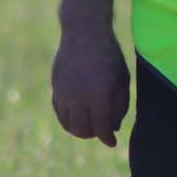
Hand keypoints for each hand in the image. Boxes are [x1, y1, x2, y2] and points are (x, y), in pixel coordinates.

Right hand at [50, 0, 129, 147]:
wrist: (84, 33)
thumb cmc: (109, 56)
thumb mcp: (122, 79)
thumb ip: (120, 104)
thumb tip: (113, 127)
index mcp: (99, 95)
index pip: (102, 127)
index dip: (108, 138)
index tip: (112, 143)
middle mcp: (79, 97)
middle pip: (83, 130)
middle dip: (94, 135)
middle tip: (101, 132)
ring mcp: (64, 92)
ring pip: (68, 124)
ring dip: (78, 130)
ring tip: (89, 127)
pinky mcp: (55, 87)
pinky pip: (58, 111)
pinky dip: (66, 119)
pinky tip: (76, 116)